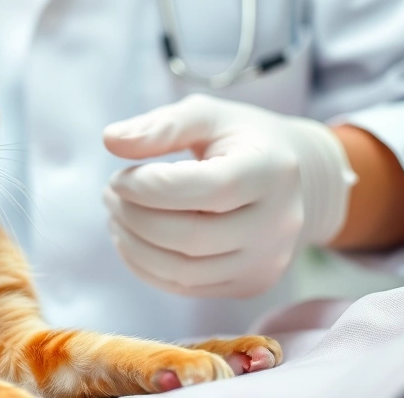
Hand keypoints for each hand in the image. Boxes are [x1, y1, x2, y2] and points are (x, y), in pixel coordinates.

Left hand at [102, 94, 356, 297]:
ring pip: (185, 271)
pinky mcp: (250, 284)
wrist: (294, 180)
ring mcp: (266, 261)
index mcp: (271, 171)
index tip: (118, 177)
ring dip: (134, 245)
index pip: (208, 189)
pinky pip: (187, 287)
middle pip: (192, 236)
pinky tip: (130, 239)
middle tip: (108, 193)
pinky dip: (146, 267)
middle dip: (135, 217)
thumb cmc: (240, 140)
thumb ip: (161, 126)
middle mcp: (278, 223)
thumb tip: (110, 139)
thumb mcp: (207, 116)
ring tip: (115, 215)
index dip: (151, 187)